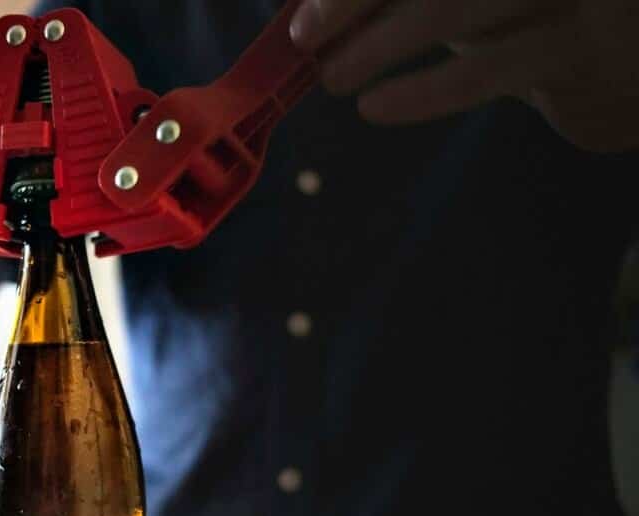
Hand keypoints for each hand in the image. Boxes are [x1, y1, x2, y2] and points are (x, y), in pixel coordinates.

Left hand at [290, 0, 638, 151]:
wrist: (616, 62)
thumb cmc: (517, 14)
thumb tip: (307, 7)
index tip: (306, 9)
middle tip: (307, 35)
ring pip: (452, 7)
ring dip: (378, 46)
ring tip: (333, 78)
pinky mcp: (578, 46)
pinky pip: (486, 71)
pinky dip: (422, 91)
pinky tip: (375, 107)